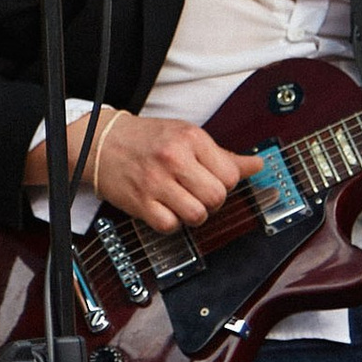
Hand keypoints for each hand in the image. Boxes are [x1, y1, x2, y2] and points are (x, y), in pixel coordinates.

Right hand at [77, 113, 258, 233]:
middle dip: (212, 201)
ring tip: (182, 202)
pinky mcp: (140, 202)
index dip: (225, 184)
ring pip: (197, 215)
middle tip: (197, 193)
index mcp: (191, 138)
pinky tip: (164, 208)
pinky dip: (171, 222)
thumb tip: (258, 166)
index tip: (212, 180)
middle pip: (217, 197)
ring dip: (193, 214)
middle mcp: (174, 158)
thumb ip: (224, 155)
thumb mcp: (187, 136)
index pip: (231, 176)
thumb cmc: (149, 139)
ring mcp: (156, 181)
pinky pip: (170, 226)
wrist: (103, 142)